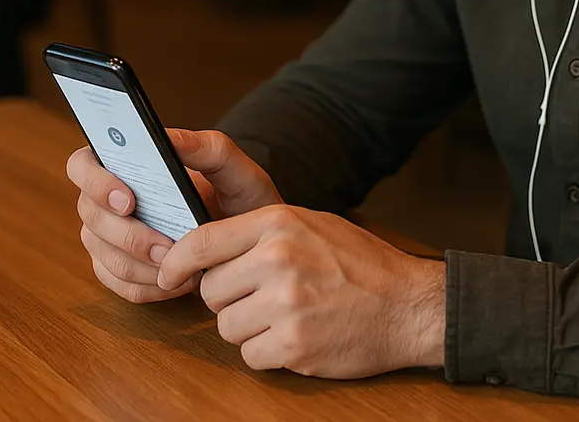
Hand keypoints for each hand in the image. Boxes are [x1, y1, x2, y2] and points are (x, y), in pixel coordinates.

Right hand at [66, 129, 281, 304]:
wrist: (252, 239)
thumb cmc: (241, 197)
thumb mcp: (237, 169)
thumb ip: (208, 148)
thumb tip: (169, 138)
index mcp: (128, 162)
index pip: (83, 164)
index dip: (96, 182)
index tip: (129, 199)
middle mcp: (109, 199)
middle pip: (91, 216)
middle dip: (128, 235)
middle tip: (168, 247)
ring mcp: (109, 237)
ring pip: (104, 255)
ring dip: (142, 266)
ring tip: (183, 267)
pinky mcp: (119, 270)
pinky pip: (118, 285)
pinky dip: (148, 287)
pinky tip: (179, 282)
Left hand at [157, 204, 445, 377]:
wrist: (409, 304)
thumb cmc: (361, 262)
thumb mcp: (311, 224)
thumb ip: (260, 232)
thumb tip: (204, 248)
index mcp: (279, 223)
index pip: (202, 241)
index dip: (176, 261)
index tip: (169, 273)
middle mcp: (277, 259)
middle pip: (211, 290)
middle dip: (228, 297)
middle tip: (261, 295)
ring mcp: (286, 304)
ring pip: (226, 326)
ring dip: (247, 327)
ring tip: (285, 314)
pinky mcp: (294, 345)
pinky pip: (250, 355)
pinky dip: (267, 351)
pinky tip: (297, 335)